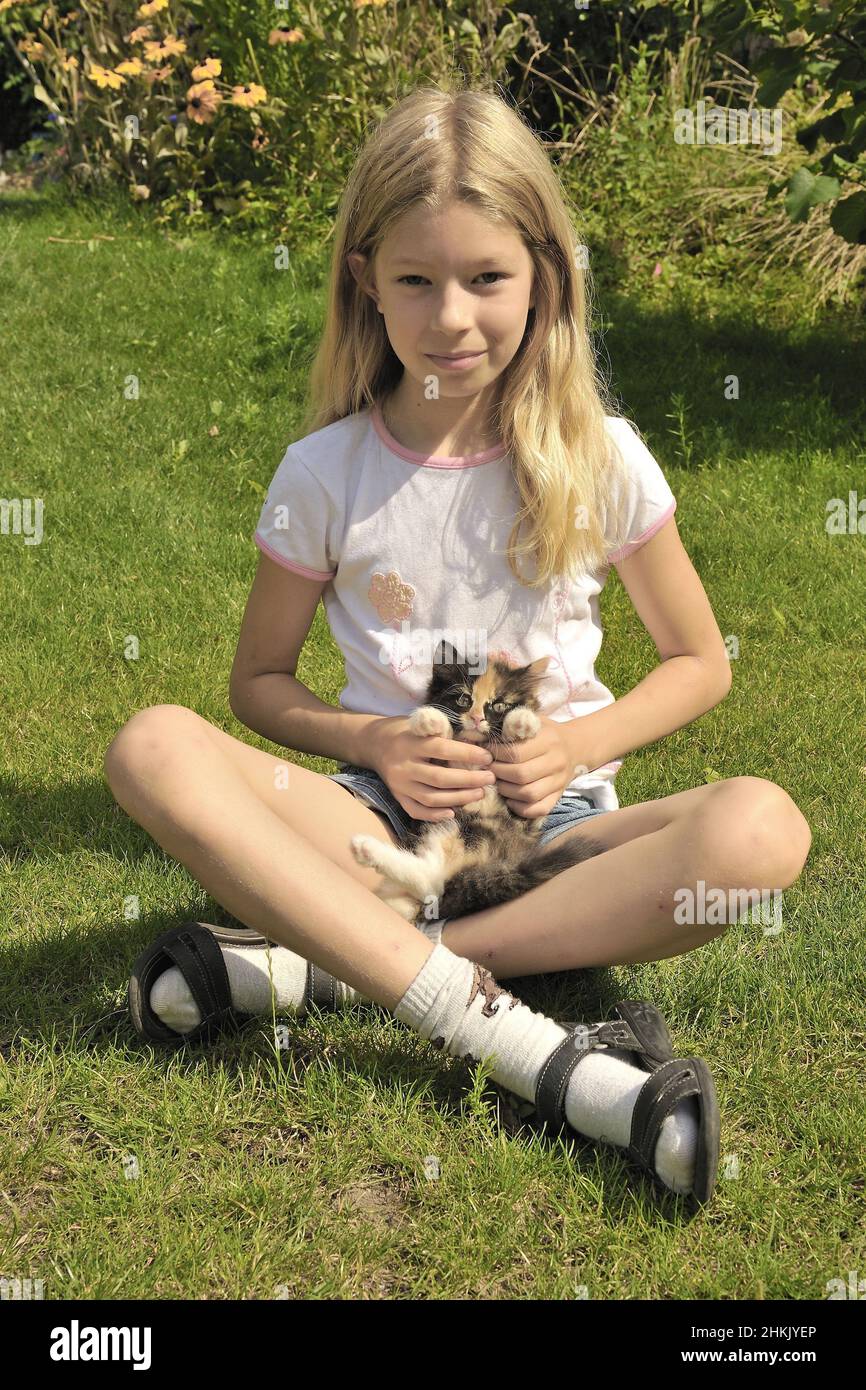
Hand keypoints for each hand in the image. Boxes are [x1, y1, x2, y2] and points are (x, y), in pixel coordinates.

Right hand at [368, 715, 496, 821]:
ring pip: (431, 798)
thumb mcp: (420, 724)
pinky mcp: (397, 797)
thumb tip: (476, 743)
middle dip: (469, 780)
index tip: (487, 758)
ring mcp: (399, 785)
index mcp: (411, 743)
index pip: (442, 750)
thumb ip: (443, 732)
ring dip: (459, 798)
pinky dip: (435, 815)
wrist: (373, 744)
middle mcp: (403, 766)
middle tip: (490, 779)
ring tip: (480, 793)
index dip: (467, 754)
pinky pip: (417, 811)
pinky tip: (453, 812)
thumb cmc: (405, 731)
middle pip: (439, 778)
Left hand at [489, 715, 588, 818]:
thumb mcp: (533, 721)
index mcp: (549, 741)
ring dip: (506, 791)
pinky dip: (521, 808)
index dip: (496, 754)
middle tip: (489, 769)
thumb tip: (485, 733)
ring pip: (529, 794)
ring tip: (498, 782)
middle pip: (521, 775)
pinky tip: (510, 799)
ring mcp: (559, 781)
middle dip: (498, 773)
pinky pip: (539, 809)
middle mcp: (556, 762)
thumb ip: (514, 724)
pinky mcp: (558, 796)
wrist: (575, 746)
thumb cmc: (546, 732)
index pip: (516, 753)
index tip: (487, 752)